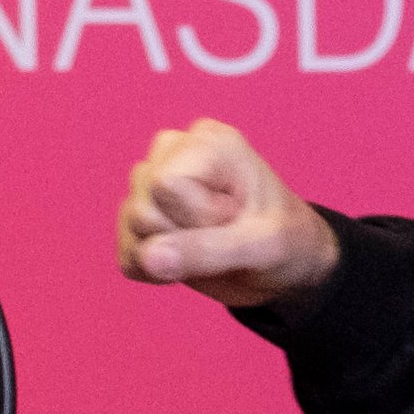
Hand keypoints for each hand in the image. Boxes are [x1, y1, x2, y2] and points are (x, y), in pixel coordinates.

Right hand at [117, 118, 338, 307]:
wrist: (288, 266)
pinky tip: (188, 261)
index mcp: (209, 142)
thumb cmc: (287, 243)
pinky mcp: (142, 219)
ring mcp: (153, 184)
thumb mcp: (263, 246)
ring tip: (209, 245)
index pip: (166, 183)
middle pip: (143, 208)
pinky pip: (125, 253)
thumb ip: (206, 250)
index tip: (234, 219)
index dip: (198, 216)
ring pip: (131, 228)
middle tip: (224, 233)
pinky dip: (155, 271)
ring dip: (171, 255)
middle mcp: (174, 153)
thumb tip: (148, 257)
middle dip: (184, 237)